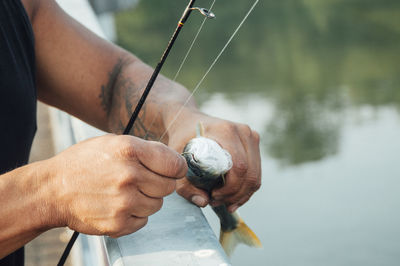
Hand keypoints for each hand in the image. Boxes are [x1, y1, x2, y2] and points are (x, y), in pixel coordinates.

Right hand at [47, 134, 186, 237]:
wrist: (53, 190)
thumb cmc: (84, 163)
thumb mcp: (113, 143)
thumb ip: (146, 150)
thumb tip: (175, 161)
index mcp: (129, 150)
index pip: (175, 164)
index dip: (176, 168)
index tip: (172, 170)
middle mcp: (129, 176)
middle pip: (169, 187)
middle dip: (159, 183)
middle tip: (141, 180)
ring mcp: (124, 202)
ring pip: (157, 205)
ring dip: (146, 200)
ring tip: (124, 192)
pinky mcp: (118, 224)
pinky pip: (143, 221)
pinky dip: (135, 215)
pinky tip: (118, 205)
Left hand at [167, 109, 260, 212]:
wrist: (188, 121)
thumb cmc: (181, 139)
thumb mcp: (177, 160)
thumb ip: (185, 184)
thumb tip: (203, 202)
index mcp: (225, 131)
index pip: (239, 166)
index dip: (230, 188)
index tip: (213, 196)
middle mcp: (242, 131)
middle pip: (250, 173)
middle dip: (235, 194)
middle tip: (215, 201)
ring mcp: (250, 135)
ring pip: (255, 175)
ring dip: (241, 194)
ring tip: (222, 201)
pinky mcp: (253, 142)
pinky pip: (256, 172)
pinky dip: (246, 189)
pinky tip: (232, 198)